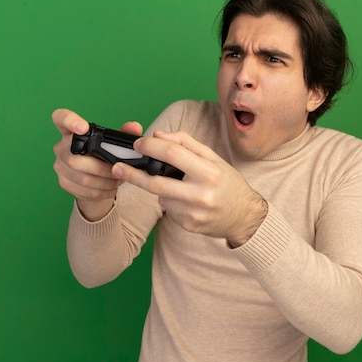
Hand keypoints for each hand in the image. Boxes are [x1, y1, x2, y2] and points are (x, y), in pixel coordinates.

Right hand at [51, 108, 142, 220]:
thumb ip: (125, 133)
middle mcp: (61, 147)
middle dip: (102, 167)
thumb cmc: (103, 155)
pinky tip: (111, 187)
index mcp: (72, 131)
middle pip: (75, 158)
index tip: (83, 127)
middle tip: (118, 169)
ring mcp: (60, 166)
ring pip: (82, 177)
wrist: (95, 180)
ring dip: (105, 181)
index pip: (61, 118)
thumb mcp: (114, 142)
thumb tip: (135, 127)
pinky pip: (84, 190)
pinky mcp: (64, 183)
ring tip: (118, 178)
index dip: (69, 121)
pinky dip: (102, 190)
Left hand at [112, 131, 267, 245]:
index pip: (172, 154)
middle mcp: (201, 194)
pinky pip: (169, 209)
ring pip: (161, 196)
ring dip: (161, 188)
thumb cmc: (228, 183)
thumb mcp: (214, 158)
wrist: (244, 216)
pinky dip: (171, 201)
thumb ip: (186, 144)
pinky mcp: (188, 225)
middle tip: (117, 167)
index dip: (151, 146)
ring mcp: (193, 213)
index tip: (138, 144)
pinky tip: (187, 201)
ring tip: (180, 186)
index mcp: (209, 172)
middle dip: (133, 173)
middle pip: (155, 182)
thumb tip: (158, 136)